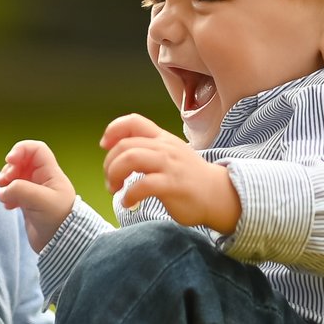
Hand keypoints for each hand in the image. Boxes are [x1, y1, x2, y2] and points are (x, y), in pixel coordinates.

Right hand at [0, 139, 77, 250]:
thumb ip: (20, 189)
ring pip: (15, 177)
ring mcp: (34, 191)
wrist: (61, 245)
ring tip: (4, 196)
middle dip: (9, 169)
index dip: (21, 149)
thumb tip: (3, 190)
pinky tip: (8, 206)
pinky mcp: (28, 204)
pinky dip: (7, 196)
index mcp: (50, 173)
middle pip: (21, 162)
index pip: (36, 149)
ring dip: (6, 183)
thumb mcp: (40, 201)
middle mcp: (43, 179)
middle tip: (3, 182)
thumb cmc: (58, 220)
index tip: (10, 160)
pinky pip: (13, 192)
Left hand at [101, 114, 241, 233]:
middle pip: (125, 145)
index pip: (133, 121)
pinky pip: (142, 186)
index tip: (105, 146)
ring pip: (131, 159)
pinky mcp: (173, 185)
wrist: (218, 194)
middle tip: (111, 181)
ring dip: (114, 175)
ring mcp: (169, 165)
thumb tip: (118, 150)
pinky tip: (128, 202)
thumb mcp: (170, 154)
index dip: (113, 130)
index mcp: (162, 138)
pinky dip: (128, 195)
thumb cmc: (189, 177)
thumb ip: (149, 149)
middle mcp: (165, 148)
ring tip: (115, 189)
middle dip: (109, 164)